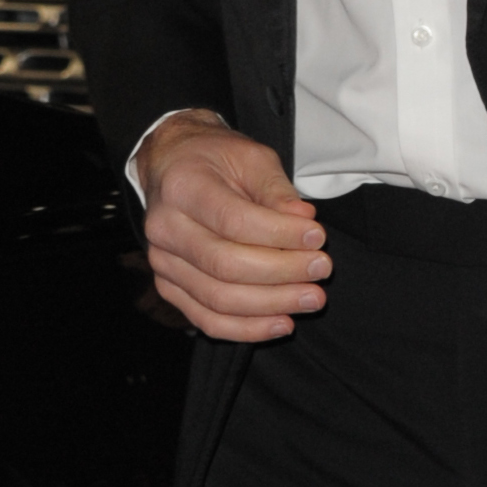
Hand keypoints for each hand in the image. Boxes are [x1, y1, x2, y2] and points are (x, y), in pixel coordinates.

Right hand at [141, 117, 328, 342]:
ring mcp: (164, 262)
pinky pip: (208, 319)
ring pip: (218, 299)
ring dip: (272, 305)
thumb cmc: (216, 161)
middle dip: (282, 273)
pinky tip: (282, 323)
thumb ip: (276, 189)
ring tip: (312, 299)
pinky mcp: (170, 287)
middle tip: (322, 269)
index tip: (317, 237)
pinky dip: (247, 329)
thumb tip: (304, 219)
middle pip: (225, 265)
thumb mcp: (250, 158)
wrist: (172, 168)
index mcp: (182, 187)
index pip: (234, 221)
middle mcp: (165, 228)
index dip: (280, 235)